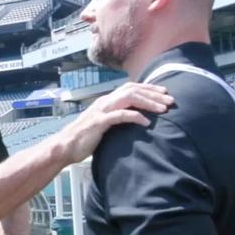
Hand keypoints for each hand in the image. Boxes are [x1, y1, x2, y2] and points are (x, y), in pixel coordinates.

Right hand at [57, 83, 172, 162]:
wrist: (64, 146)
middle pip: (133, 90)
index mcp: (106, 101)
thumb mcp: (102, 124)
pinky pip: (120, 115)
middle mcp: (105, 102)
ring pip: (129, 98)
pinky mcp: (99, 122)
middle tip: (170, 100)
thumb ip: (115, 118)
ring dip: (148, 102)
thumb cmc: (84, 138)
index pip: (130, 88)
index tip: (164, 94)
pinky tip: (146, 123)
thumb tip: (130, 119)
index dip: (148, 89)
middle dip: (153, 93)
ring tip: (163, 109)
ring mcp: (101, 110)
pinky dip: (135, 117)